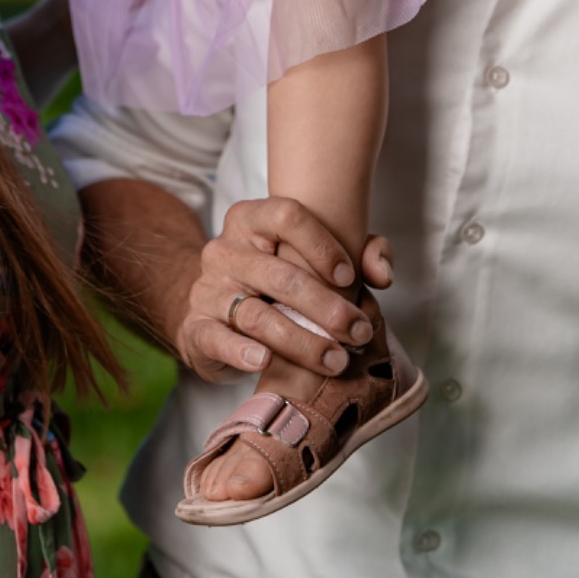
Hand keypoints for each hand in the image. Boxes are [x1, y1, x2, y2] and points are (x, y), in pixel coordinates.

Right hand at [175, 195, 394, 384]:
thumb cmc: (276, 282)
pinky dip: (241, 352)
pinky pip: (216, 338)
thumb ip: (361, 254)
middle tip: (358, 333)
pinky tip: (265, 362)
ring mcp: (208, 289)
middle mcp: (225, 249)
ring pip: (255, 314)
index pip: (286, 215)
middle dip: (326, 308)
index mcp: (252, 221)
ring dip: (302, 341)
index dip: (322, 244)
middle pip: (279, 275)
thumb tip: (382, 274)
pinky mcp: (196, 327)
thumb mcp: (314, 259)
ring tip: (335, 361)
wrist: (216, 312)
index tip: (349, 277)